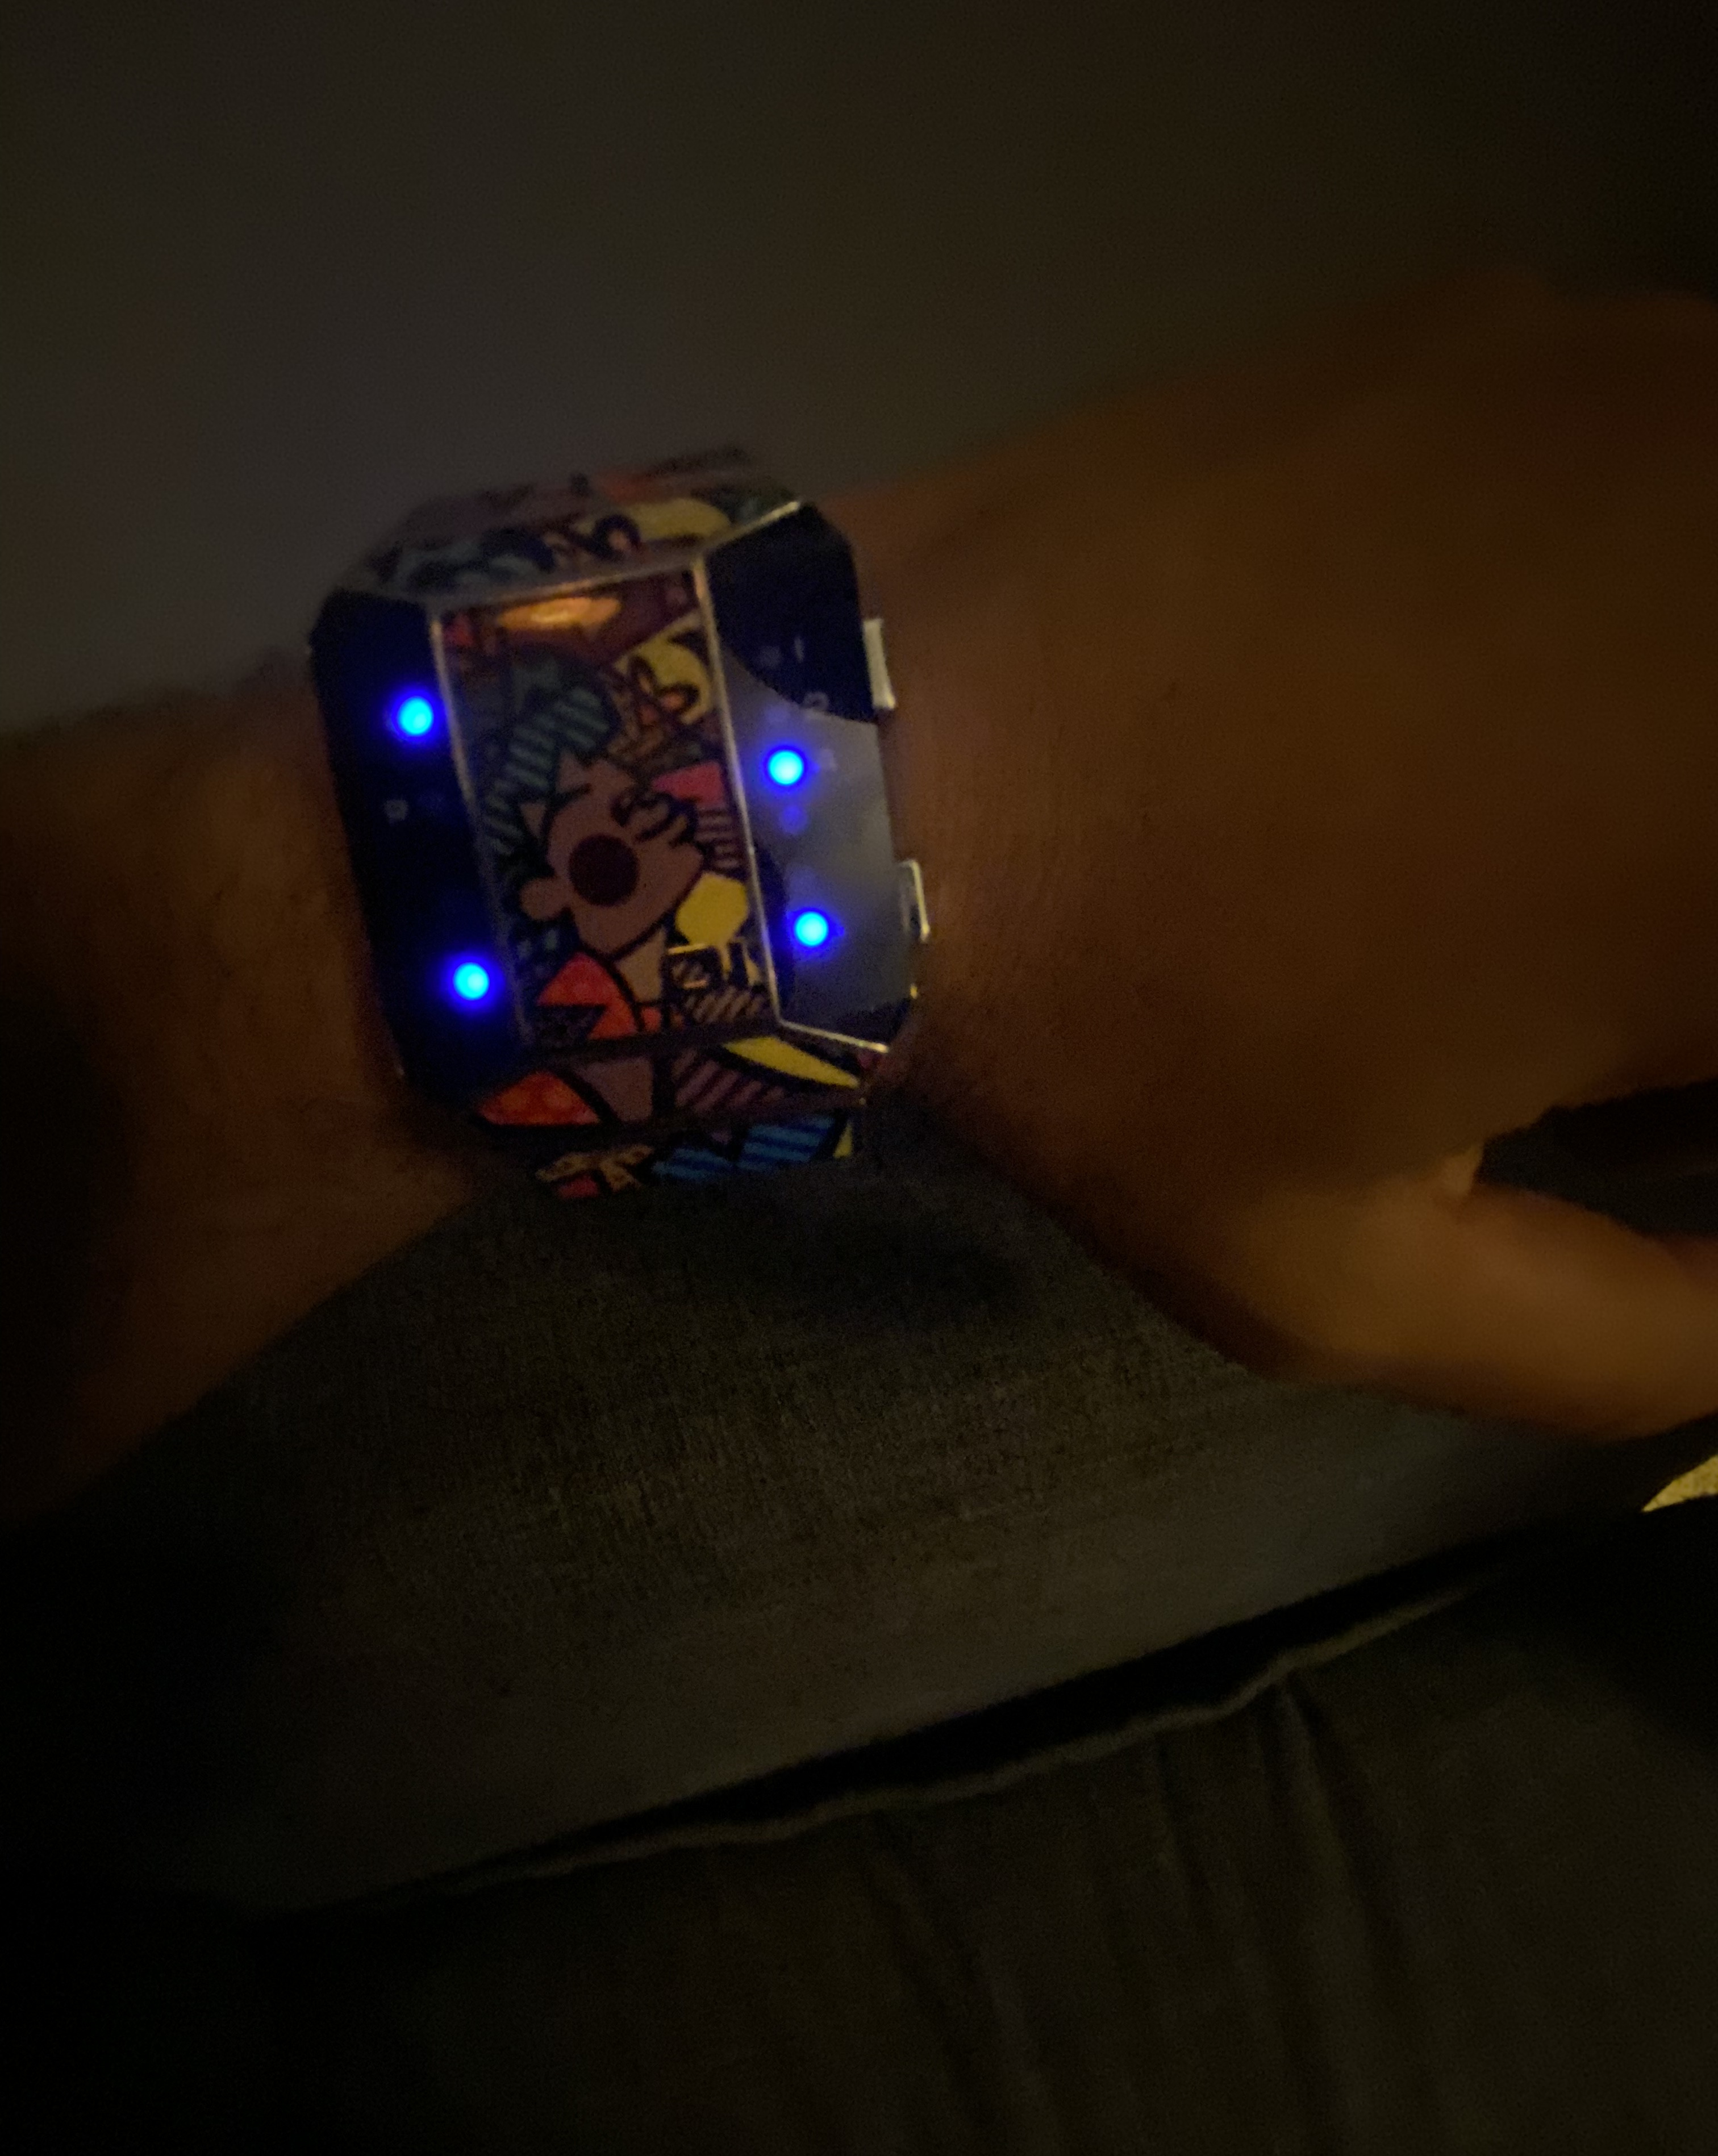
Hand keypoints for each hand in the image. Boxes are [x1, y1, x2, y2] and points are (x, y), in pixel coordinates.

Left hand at [840, 264, 1717, 1443]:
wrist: (864, 743)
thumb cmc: (1111, 1031)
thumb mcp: (1347, 1280)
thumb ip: (1625, 1340)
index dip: (1670, 1053)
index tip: (1593, 1072)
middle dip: (1680, 915)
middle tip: (1553, 954)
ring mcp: (1665, 415)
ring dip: (1669, 743)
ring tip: (1505, 817)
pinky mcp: (1538, 326)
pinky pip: (1666, 486)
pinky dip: (1625, 591)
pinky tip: (1470, 657)